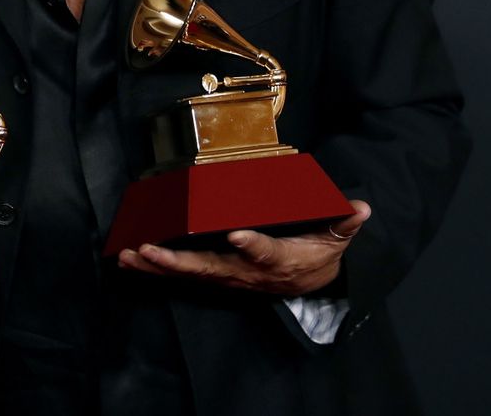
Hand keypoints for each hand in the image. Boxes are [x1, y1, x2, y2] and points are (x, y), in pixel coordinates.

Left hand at [116, 199, 370, 296]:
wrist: (308, 284)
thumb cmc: (316, 254)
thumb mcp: (334, 239)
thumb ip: (343, 223)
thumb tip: (361, 208)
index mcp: (276, 259)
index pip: (264, 252)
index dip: (251, 245)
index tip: (237, 235)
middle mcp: (246, 271)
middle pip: (209, 268)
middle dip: (177, 261)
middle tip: (149, 250)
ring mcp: (227, 276)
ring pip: (188, 272)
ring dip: (157, 265)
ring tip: (128, 255)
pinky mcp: (215, 275)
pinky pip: (181, 274)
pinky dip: (155, 267)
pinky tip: (130, 259)